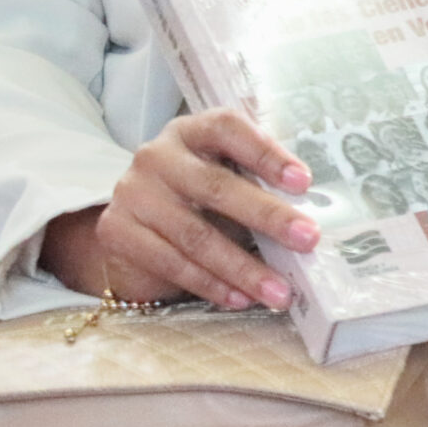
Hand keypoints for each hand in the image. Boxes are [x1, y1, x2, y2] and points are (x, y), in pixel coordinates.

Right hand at [60, 108, 319, 309]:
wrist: (132, 224)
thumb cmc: (198, 196)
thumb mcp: (227, 175)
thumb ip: (259, 183)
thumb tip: (309, 219)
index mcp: (192, 131)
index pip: (228, 129)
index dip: (266, 153)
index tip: (304, 181)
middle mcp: (157, 156)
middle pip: (216, 187)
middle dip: (268, 216)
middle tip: (308, 239)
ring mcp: (133, 193)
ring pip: (195, 236)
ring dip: (243, 268)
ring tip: (280, 291)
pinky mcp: (118, 232)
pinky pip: (171, 263)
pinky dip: (211, 284)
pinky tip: (240, 298)